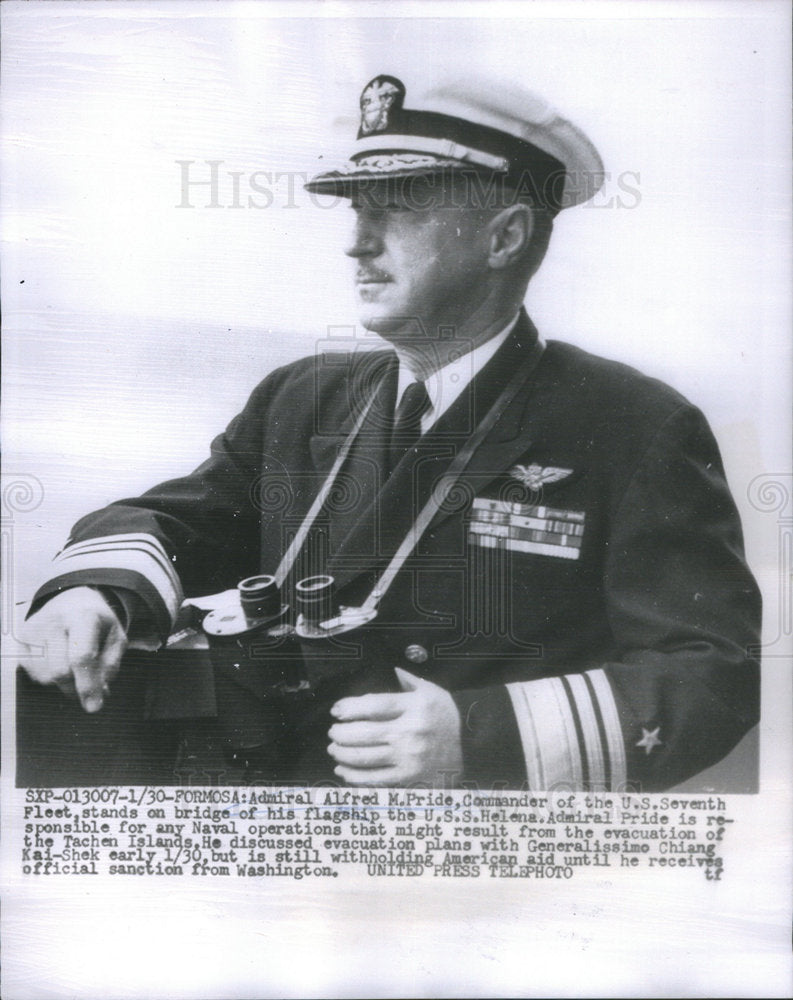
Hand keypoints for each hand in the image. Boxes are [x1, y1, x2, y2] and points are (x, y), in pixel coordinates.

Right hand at [17, 587, 126, 712]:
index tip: (94, 706)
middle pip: (60, 671)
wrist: (72, 601)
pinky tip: (59, 663)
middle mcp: (54, 621)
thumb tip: (98, 694)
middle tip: (87, 690)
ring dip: (63, 684)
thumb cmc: (97, 624)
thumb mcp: (116, 639)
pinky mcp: (21, 639)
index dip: (88, 685)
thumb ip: (110, 666)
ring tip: (75, 671)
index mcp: (83, 617)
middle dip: (76, 688)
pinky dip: (49, 678)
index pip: (82, 656)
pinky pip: (33, 674)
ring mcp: (34, 629)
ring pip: (45, 677)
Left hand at [328, 667, 462, 785]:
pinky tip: (343, 770)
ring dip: (343, 753)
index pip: (374, 705)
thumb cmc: (449, 716)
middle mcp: (411, 732)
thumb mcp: (432, 691)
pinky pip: (375, 779)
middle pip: (364, 733)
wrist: (473, 745)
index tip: (336, 710)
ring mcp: (410, 757)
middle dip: (341, 733)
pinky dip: (354, 776)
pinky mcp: (409, 778)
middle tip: (333, 731)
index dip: (349, 708)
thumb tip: (392, 670)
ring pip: (365, 757)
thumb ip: (408, 681)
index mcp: (415, 706)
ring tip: (334, 748)